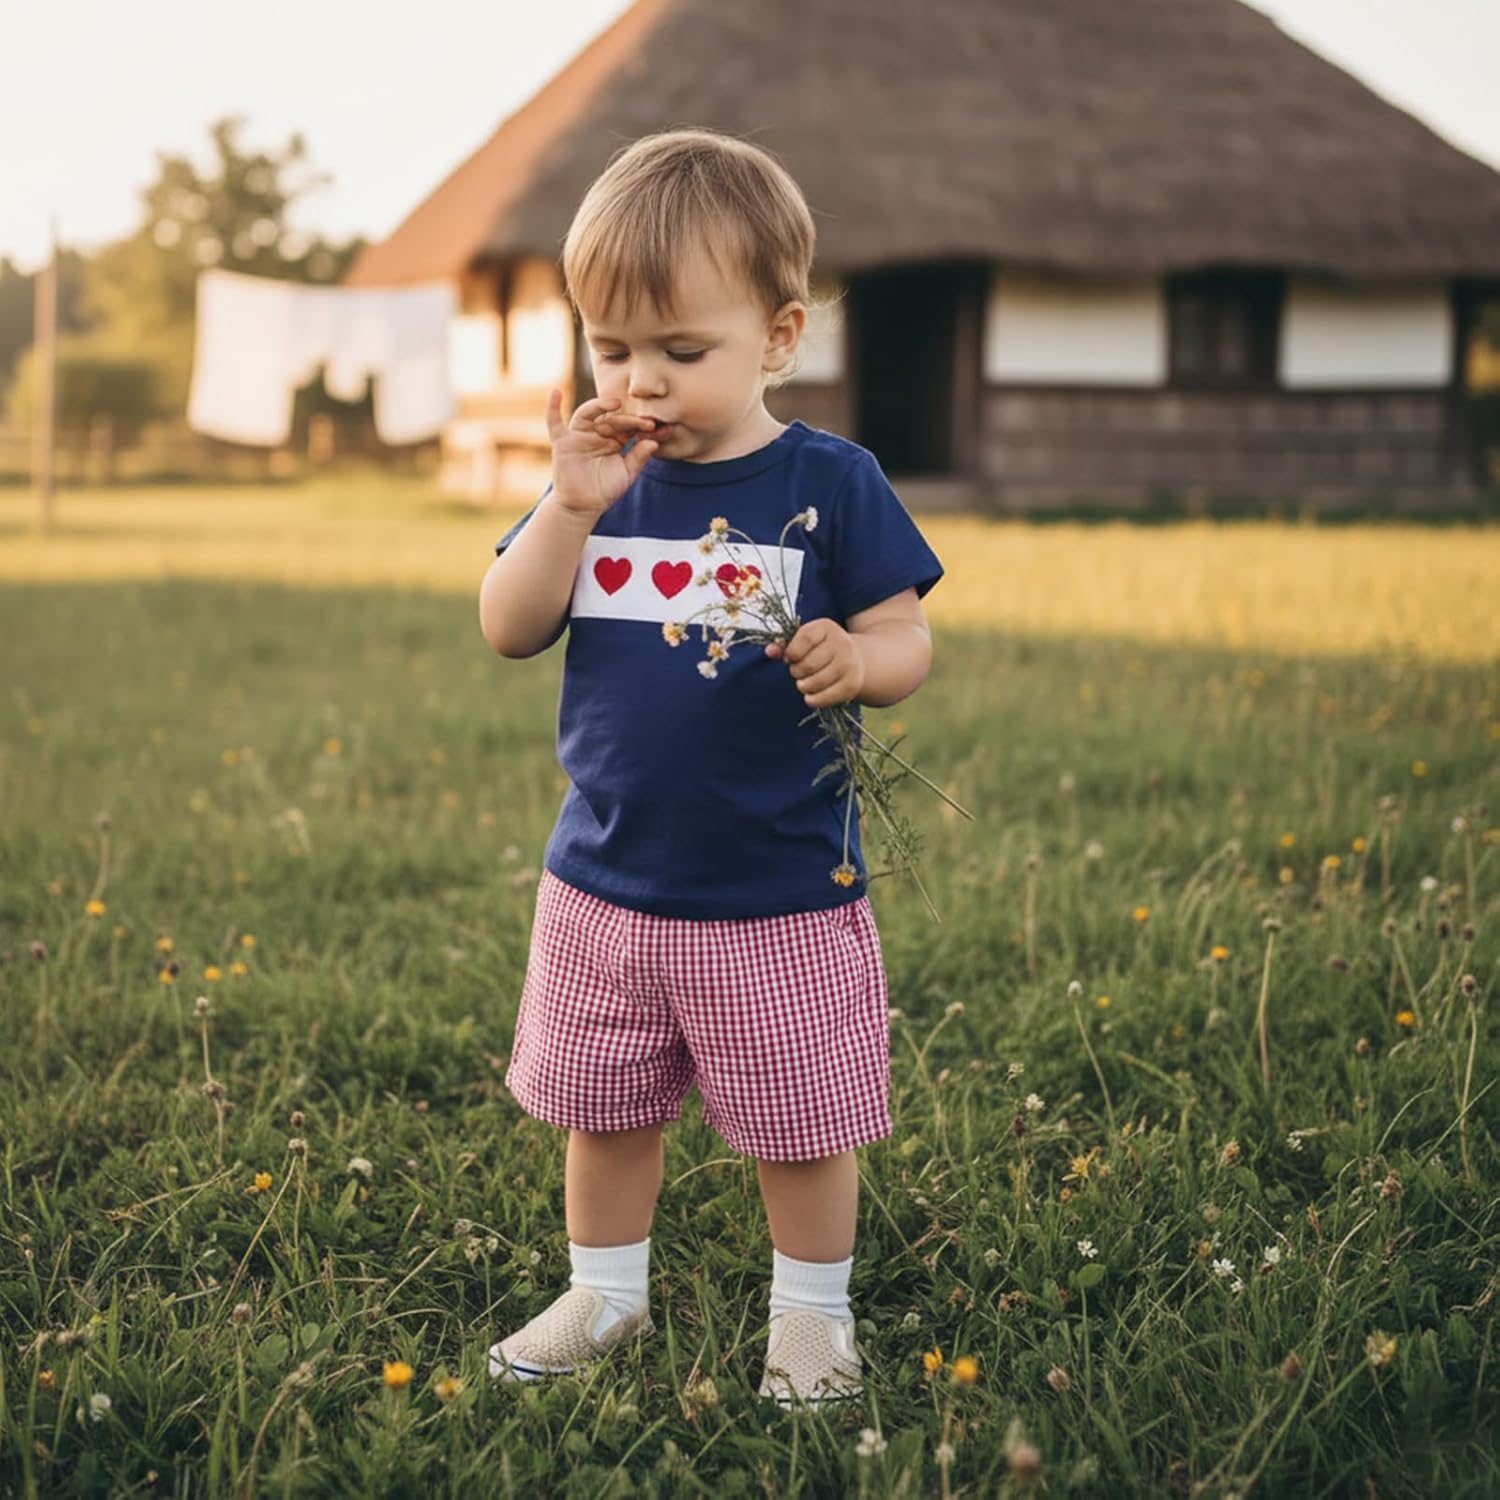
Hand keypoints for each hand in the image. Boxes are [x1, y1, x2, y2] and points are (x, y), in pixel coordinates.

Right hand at [546, 391, 658, 518]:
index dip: (643, 426)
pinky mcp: (563, 442)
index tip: (659, 428)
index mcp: (615, 440)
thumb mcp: (627, 473)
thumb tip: (654, 443)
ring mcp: (580, 436)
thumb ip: (639, 457)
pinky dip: (553, 408)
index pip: (629, 427)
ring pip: (589, 413)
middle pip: (613, 419)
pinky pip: (554, 422)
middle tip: (647, 423)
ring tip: (615, 403)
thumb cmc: (605, 490)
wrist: (583, 506)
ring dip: (600, 405)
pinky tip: (555, 392)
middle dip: (630, 420)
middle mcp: (597, 434)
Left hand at [766, 619, 865, 707]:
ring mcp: (849, 665)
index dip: (791, 653)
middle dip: (796, 672)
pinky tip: (810, 696)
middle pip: (807, 665)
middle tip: (798, 672)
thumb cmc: (822, 649)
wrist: (857, 660)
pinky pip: (824, 698)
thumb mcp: (805, 641)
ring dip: (803, 686)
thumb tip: (769, 651)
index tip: (790, 658)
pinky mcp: (852, 685)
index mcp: (826, 627)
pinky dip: (812, 700)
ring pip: (814, 683)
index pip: (804, 639)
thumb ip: (785, 645)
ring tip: (804, 682)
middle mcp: (842, 643)